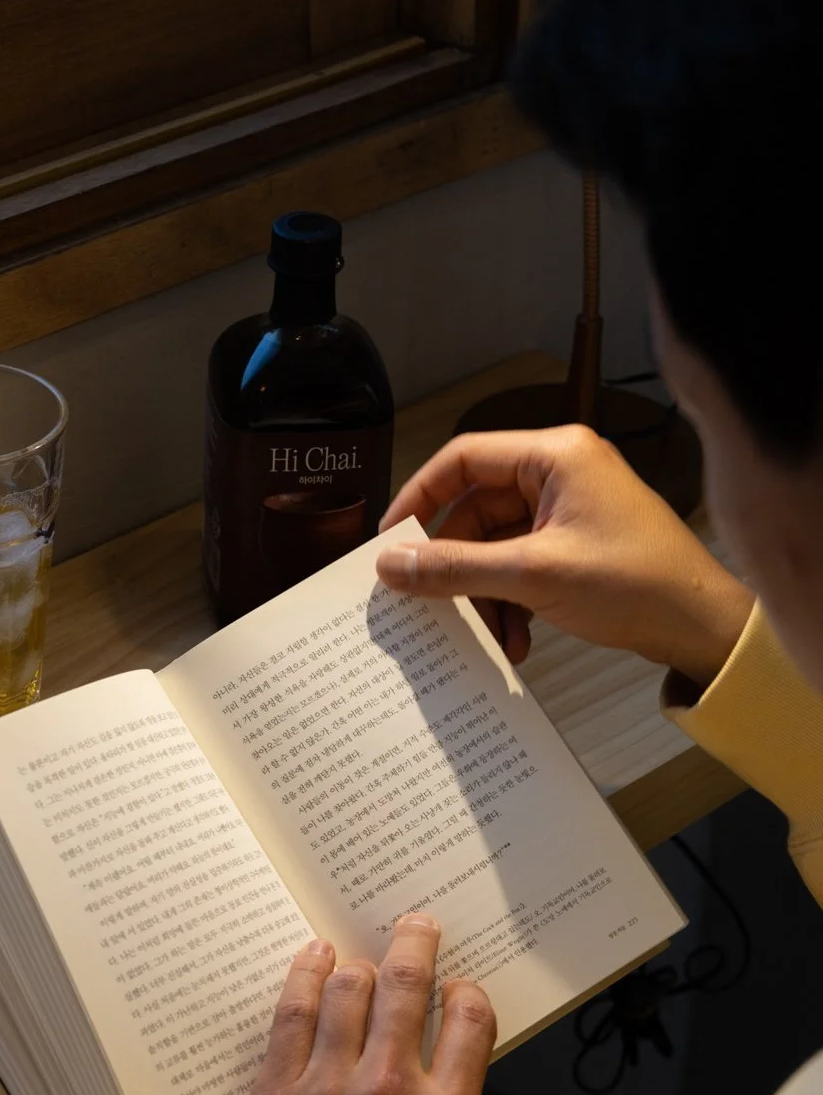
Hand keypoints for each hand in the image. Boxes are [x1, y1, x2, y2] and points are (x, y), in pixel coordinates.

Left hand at [230, 916, 495, 1094]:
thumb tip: (432, 1066)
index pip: (469, 1019)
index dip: (466, 993)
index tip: (458, 988)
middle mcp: (391, 1089)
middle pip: (408, 988)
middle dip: (416, 947)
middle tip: (417, 925)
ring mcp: (328, 1087)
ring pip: (349, 990)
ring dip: (363, 961)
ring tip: (363, 950)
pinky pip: (292, 1015)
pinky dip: (307, 977)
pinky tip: (315, 959)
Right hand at [376, 425, 753, 687]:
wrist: (702, 626)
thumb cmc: (635, 584)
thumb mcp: (532, 575)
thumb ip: (455, 567)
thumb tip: (392, 564)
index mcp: (555, 456)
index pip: (463, 457)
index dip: (419, 497)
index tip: (392, 540)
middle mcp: (561, 473)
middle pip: (477, 508)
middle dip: (457, 564)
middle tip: (428, 601)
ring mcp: (571, 510)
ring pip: (497, 545)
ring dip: (486, 594)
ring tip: (488, 634)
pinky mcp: (577, 545)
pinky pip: (522, 566)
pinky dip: (512, 602)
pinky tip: (517, 639)